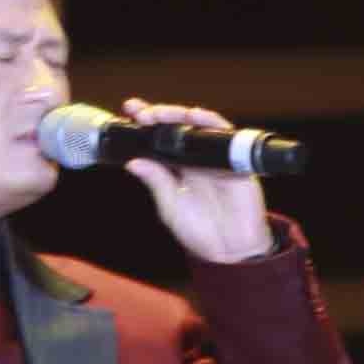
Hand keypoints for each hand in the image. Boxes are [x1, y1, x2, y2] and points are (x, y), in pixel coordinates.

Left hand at [117, 99, 273, 264]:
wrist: (231, 251)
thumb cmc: (201, 231)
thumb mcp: (170, 206)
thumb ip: (156, 182)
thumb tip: (133, 162)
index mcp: (179, 169)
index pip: (160, 140)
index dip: (146, 125)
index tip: (128, 112)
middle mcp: (196, 159)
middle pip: (177, 128)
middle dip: (158, 115)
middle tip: (140, 112)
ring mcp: (215, 158)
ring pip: (197, 126)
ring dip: (178, 115)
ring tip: (159, 113)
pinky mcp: (235, 161)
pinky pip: (224, 135)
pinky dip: (210, 123)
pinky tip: (195, 116)